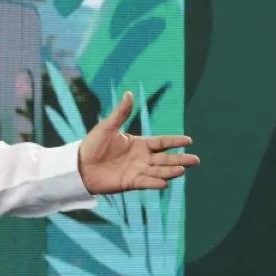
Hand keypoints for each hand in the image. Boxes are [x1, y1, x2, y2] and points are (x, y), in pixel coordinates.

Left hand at [78, 92, 199, 194]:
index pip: (161, 142)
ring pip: (158, 171)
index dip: (175, 141)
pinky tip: (165, 182)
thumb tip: (129, 93)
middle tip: (195, 160)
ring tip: (182, 170)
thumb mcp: (107, 127)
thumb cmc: (92, 145)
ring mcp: (138, 170)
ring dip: (170, 171)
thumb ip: (121, 113)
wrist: (79, 165)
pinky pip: (146, 182)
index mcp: (138, 143)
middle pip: (165, 158)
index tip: (189, 140)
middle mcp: (141, 158)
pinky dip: (154, 182)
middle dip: (180, 159)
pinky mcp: (131, 182)